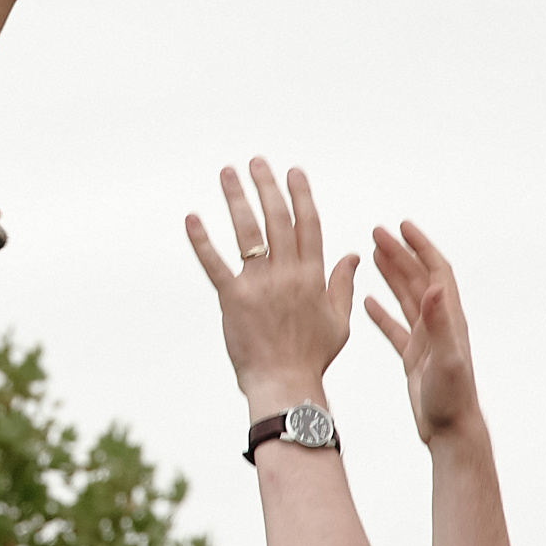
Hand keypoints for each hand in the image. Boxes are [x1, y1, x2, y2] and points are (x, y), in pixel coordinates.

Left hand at [186, 159, 358, 415]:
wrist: (285, 384)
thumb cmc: (312, 356)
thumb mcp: (339, 320)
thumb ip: (343, 284)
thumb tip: (353, 255)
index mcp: (312, 276)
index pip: (308, 224)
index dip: (300, 195)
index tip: (294, 172)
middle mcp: (287, 274)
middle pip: (277, 219)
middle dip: (267, 186)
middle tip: (256, 161)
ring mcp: (259, 285)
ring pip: (248, 232)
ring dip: (237, 199)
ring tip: (227, 173)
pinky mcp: (233, 299)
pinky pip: (215, 264)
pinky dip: (202, 241)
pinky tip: (192, 219)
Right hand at [365, 221, 482, 446]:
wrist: (451, 431)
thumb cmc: (452, 398)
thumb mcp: (445, 358)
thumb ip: (439, 322)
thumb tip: (433, 286)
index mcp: (448, 318)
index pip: (436, 271)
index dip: (421, 247)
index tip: (402, 226)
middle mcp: (438, 324)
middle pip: (418, 278)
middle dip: (400, 253)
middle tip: (376, 232)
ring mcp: (426, 340)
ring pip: (406, 298)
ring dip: (391, 274)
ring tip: (371, 254)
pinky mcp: (414, 357)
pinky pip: (395, 327)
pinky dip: (382, 312)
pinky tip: (368, 302)